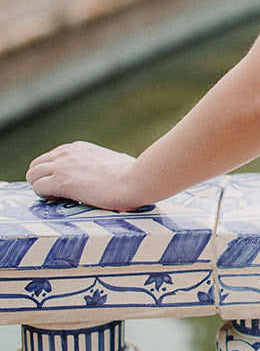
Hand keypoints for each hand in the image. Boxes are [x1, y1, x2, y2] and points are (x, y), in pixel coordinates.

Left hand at [27, 142, 145, 211]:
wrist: (135, 180)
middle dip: (41, 179)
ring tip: (56, 199)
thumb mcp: (112, 161)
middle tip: (54, 194)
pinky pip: (38, 188)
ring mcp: (62, 166)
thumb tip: (109, 174)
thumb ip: (101, 165)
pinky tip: (58, 201)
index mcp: (79, 148)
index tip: (63, 185)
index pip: (51, 158)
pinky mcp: (61, 182)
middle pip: (36, 165)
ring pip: (32, 175)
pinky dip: (44, 196)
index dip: (53, 173)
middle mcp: (67, 153)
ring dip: (40, 187)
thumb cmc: (132, 174)